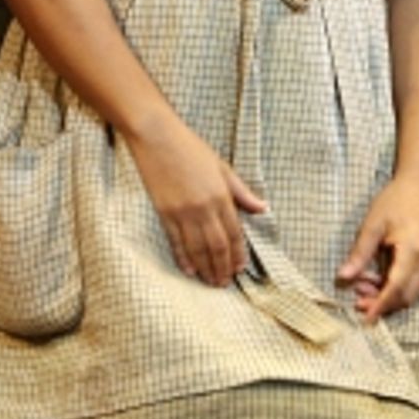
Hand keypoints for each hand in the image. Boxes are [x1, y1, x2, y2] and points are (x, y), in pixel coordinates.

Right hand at [128, 118, 266, 286]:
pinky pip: (176, 242)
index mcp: (221, 195)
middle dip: (222, 267)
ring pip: (198, 249)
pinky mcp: (164, 213)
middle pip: (217, 246)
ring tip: (210, 282)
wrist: (157, 136)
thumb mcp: (221, 166)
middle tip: (225, 282)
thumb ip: (242, 191)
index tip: (240, 268)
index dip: (238, 254)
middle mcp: (203, 208)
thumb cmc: (190, 148)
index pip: (234, 233)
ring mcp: (182, 212)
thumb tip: (262, 208)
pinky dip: (184, 258)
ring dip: (206, 268)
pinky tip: (189, 270)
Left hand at [336, 175, 418, 322]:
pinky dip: (395, 288)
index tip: (364, 318)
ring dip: (388, 297)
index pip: (395, 287)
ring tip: (362, 288)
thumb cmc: (394, 202)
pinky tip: (376, 280)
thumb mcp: (372, 225)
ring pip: (410, 293)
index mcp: (413, 251)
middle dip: (382, 304)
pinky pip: (413, 284)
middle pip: (406, 296)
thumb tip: (343, 277)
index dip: (379, 305)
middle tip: (357, 301)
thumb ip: (360, 253)